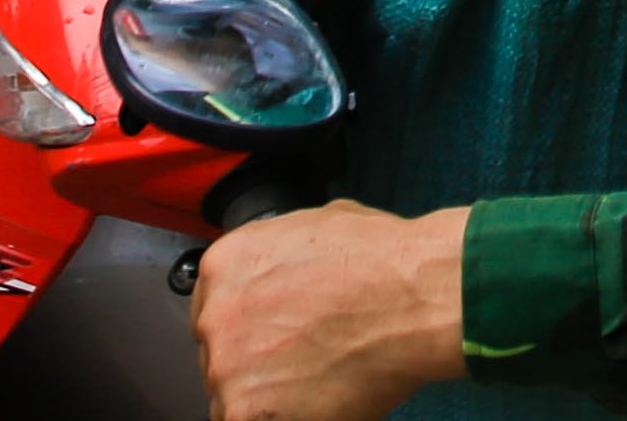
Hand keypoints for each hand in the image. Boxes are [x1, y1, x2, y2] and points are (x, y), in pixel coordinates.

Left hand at [191, 202, 470, 420]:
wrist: (411, 298)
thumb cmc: (380, 260)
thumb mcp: (316, 224)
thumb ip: (279, 255)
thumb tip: (285, 270)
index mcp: (224, 265)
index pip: (217, 309)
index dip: (251, 326)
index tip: (274, 336)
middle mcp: (215, 315)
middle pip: (221, 352)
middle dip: (257, 360)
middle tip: (302, 360)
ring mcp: (226, 367)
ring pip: (234, 394)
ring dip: (268, 395)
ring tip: (317, 381)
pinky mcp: (245, 412)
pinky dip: (287, 417)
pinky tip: (317, 402)